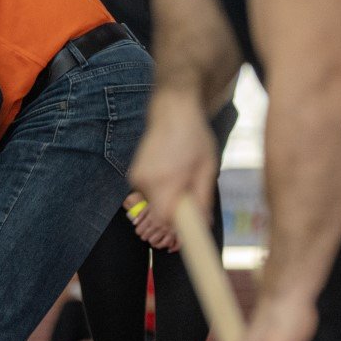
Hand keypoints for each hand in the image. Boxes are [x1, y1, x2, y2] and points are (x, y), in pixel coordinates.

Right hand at [127, 88, 217, 242]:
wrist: (172, 110)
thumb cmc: (194, 137)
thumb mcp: (207, 168)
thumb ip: (202, 198)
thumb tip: (202, 223)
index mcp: (165, 181)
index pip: (165, 220)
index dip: (177, 229)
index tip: (190, 229)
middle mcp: (146, 182)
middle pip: (158, 215)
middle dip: (174, 217)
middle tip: (193, 207)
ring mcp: (136, 178)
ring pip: (153, 205)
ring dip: (168, 203)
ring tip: (183, 182)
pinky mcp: (134, 175)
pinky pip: (148, 195)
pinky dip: (160, 193)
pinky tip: (172, 175)